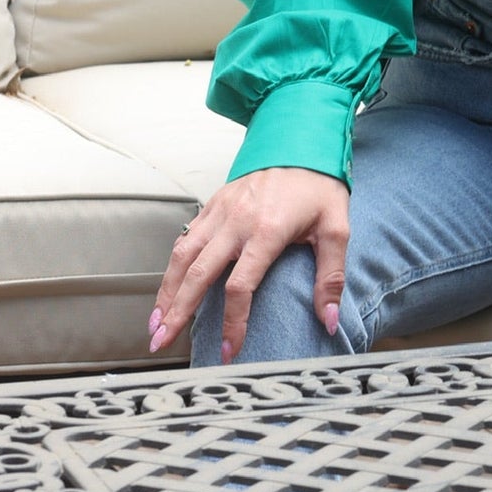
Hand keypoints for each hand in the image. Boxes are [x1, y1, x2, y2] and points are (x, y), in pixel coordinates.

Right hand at [149, 166, 349, 363]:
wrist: (301, 141)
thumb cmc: (318, 188)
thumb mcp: (336, 229)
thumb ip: (331, 277)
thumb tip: (328, 321)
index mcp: (267, 231)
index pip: (241, 287)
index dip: (233, 323)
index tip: (229, 350)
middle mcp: (236, 222)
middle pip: (198, 274)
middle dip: (177, 312)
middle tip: (161, 342)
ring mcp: (220, 212)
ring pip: (182, 255)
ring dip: (166, 291)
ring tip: (156, 322)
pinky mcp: (212, 204)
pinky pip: (186, 237)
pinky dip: (173, 266)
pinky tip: (168, 287)